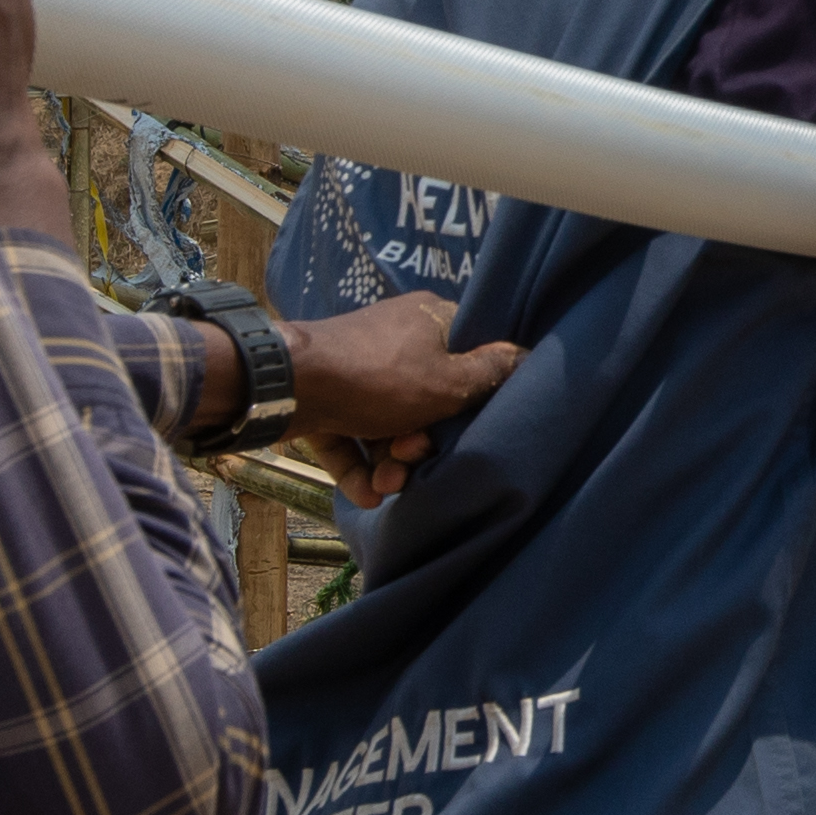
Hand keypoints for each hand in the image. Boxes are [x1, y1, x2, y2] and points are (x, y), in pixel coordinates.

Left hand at [278, 296, 522, 504]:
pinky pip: (353, 436)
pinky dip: (361, 466)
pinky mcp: (328, 398)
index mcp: (430, 321)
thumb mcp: (448, 382)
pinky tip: (365, 494)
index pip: (470, 354)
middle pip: (427, 400)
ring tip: (385, 485)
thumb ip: (490, 374)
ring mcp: (358, 370)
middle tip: (413, 455)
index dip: (476, 393)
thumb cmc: (378, 378)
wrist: (289, 384)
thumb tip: (526, 355)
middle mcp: (396, 340)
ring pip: (388, 425)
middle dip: (423, 441)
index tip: (474, 422)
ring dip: (391, 463)